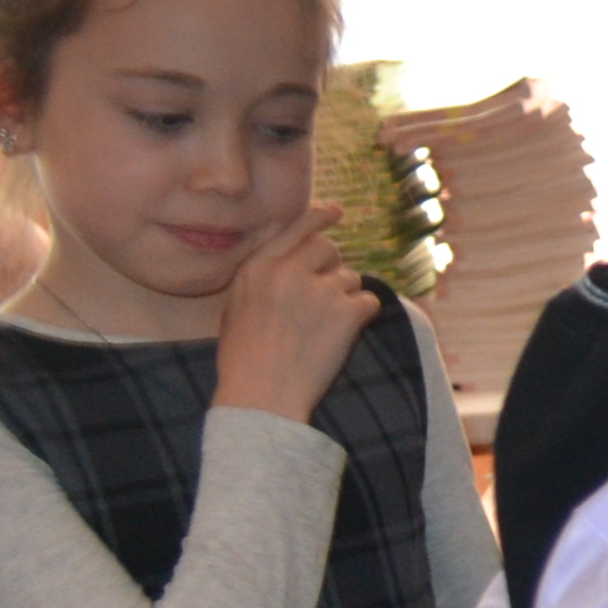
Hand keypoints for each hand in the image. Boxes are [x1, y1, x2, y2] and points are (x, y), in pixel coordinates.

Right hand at [209, 210, 380, 423]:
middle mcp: (287, 271)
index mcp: (257, 268)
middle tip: (327, 296)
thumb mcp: (238, 306)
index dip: (318, 218)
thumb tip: (291, 258)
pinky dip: (362, 316)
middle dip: (333, 268)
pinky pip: (369, 301)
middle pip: (328, 249)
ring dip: (346, 297)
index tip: (336, 211)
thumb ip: (263, 277)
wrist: (261, 395)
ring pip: (351, 277)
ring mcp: (317, 290)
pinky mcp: (345, 312)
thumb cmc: (245, 359)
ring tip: (325, 327)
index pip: (293, 229)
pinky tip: (342, 336)